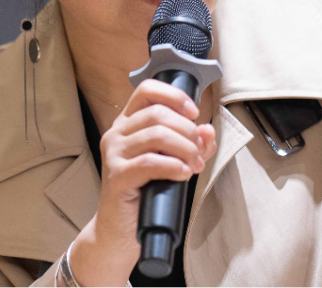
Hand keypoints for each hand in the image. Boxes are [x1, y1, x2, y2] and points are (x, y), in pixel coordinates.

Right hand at [71, 79, 216, 285]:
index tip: (194, 113)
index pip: (147, 90)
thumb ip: (191, 144)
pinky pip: (149, 162)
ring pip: (156, 135)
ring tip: (194, 166)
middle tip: (199, 152)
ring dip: (185, 149)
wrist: (120, 229)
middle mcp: (116, 133)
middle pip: (158, 114)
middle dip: (187, 131)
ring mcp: (113, 154)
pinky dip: (173, 166)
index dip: (174, 96)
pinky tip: (183, 174)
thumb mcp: (173, 161)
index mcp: (128, 123)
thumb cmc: (146, 192)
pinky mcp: (116, 176)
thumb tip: (208, 131)